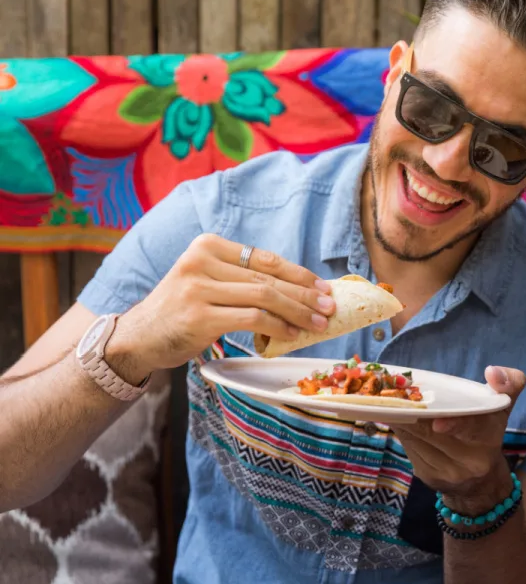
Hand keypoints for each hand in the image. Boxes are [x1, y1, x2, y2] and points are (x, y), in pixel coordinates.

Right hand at [106, 233, 335, 380]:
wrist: (138, 337)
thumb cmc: (182, 310)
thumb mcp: (207, 281)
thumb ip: (241, 278)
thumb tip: (297, 287)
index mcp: (207, 246)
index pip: (264, 258)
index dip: (298, 273)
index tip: (322, 286)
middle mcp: (200, 261)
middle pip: (267, 277)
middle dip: (304, 293)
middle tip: (329, 306)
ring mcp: (198, 289)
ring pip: (263, 297)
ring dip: (297, 311)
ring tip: (318, 322)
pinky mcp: (199, 317)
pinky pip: (252, 319)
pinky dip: (278, 326)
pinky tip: (292, 334)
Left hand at [391, 366, 525, 513]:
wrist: (481, 481)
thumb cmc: (487, 431)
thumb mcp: (502, 407)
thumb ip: (509, 383)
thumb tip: (492, 372)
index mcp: (489, 438)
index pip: (472, 429)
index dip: (454, 425)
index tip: (437, 423)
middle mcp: (470, 461)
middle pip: (433, 433)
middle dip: (414, 413)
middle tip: (397, 394)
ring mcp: (447, 472)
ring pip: (416, 439)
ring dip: (402, 420)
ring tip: (393, 403)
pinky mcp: (428, 477)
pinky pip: (409, 448)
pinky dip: (402, 431)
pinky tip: (398, 419)